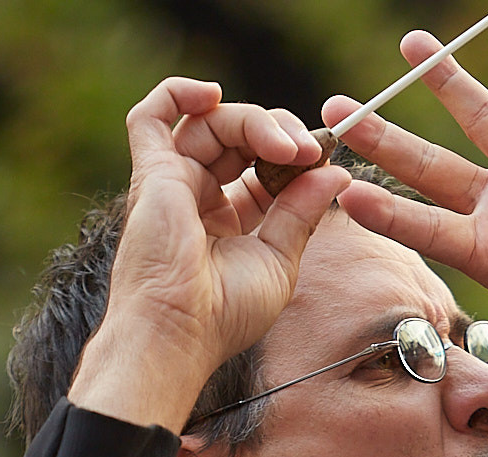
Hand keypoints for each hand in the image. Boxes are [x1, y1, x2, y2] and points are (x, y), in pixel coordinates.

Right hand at [66, 80, 352, 429]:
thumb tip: (336, 174)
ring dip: (254, 121)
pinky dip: (180, 93)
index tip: (326, 160)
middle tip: (311, 150)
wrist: (180, 332)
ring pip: (212, 122)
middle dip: (280, 132)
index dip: (295, 157)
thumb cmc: (225, 314)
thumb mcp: (280, 259)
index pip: (263, 168)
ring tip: (285, 146)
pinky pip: (152, 115)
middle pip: (240, 138)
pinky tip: (213, 94)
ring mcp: (172, 182)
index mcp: (229, 220)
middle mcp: (198, 196)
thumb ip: (302, 211)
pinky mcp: (151, 173)